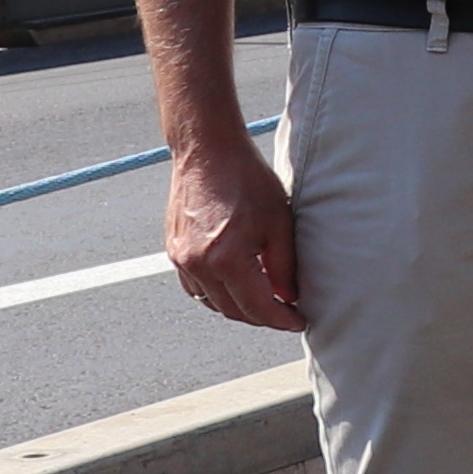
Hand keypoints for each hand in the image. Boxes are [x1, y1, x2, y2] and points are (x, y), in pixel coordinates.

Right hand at [165, 140, 307, 328]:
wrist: (207, 152)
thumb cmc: (247, 181)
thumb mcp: (279, 223)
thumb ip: (285, 266)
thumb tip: (290, 297)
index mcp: (226, 260)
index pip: (258, 307)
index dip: (282, 319)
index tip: (299, 321)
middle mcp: (197, 265)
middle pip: (233, 310)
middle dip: (262, 317)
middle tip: (287, 313)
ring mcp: (181, 259)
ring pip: (211, 302)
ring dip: (238, 308)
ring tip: (265, 301)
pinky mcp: (173, 251)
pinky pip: (194, 287)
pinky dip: (216, 294)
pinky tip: (237, 285)